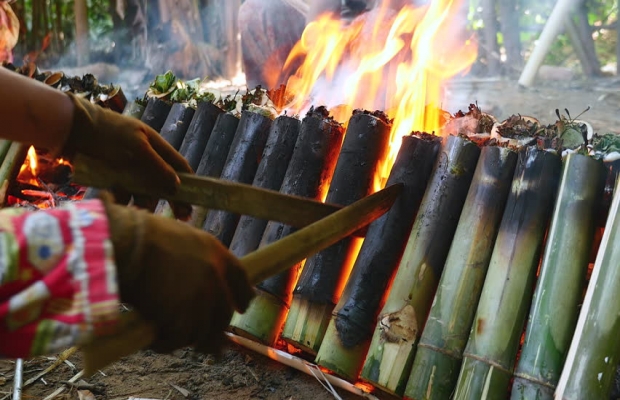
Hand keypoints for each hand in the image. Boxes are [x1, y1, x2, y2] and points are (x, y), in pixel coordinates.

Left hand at [62, 92, 192, 218]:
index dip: (188, 183)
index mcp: (156, 146)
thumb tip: (178, 185)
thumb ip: (157, 166)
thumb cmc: (109, 133)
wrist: (72, 130)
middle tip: (181, 218)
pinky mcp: (112, 177)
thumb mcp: (137, 147)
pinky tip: (120, 208)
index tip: (195, 201)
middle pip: (164, 183)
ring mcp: (129, 169)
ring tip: (141, 215)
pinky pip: (123, 193)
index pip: (179, 166)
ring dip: (144, 204)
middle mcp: (145, 159)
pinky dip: (123, 201)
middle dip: (172, 200)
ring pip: (143, 192)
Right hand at [101, 193, 254, 353]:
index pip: (241, 281)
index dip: (242, 298)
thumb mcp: (182, 239)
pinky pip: (177, 339)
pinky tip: (156, 341)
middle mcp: (214, 277)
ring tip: (171, 339)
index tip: (241, 309)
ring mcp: (200, 299)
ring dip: (188, 338)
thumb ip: (195, 260)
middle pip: (223, 314)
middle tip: (207, 341)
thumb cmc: (143, 236)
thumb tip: (191, 281)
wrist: (127, 243)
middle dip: (215, 329)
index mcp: (216, 253)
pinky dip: (166, 343)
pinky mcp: (181, 318)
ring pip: (201, 332)